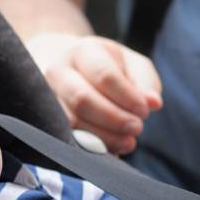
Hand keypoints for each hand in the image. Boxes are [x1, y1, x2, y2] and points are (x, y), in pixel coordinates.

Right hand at [27, 33, 162, 153]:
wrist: (67, 67)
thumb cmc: (107, 66)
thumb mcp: (130, 64)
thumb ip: (145, 81)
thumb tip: (153, 103)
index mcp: (82, 52)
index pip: (104, 75)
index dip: (127, 97)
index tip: (145, 112)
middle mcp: (58, 71)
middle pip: (83, 99)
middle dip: (114, 118)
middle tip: (137, 128)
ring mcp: (47, 96)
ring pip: (72, 121)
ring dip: (104, 137)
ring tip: (129, 142)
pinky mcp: (46, 119)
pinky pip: (67, 136)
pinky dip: (91, 147)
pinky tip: (111, 148)